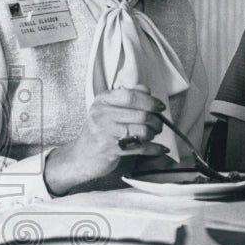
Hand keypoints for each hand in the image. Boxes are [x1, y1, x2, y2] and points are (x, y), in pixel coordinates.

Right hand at [44, 85, 166, 194]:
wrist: (84, 156)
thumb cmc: (102, 130)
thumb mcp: (110, 109)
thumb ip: (128, 97)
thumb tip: (146, 89)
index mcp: (103, 100)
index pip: (131, 96)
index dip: (150, 101)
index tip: (160, 107)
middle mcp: (101, 114)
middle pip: (141, 115)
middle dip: (156, 121)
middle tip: (158, 125)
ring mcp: (104, 132)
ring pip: (142, 131)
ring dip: (153, 134)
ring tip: (152, 135)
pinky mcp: (110, 149)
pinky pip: (141, 148)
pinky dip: (155, 149)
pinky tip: (161, 149)